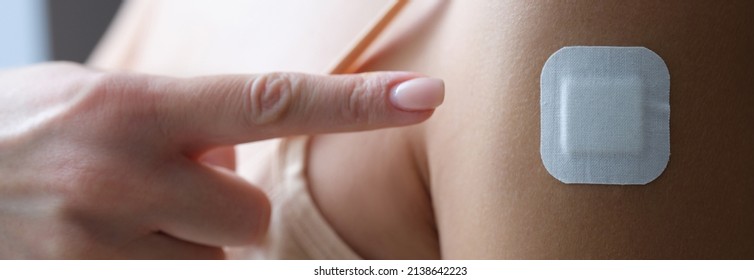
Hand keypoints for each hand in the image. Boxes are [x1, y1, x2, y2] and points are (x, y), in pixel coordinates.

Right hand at [0, 62, 443, 258]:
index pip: (274, 101)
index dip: (358, 102)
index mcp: (138, 107)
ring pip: (213, 257)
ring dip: (188, 239)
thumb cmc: (21, 128)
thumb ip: (182, 118)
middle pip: (251, 211)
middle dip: (227, 205)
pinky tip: (109, 239)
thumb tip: (244, 153)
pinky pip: (172, 278)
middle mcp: (125, 173)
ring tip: (123, 212)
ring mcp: (103, 240)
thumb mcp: (98, 95)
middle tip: (167, 186)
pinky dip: (158, 262)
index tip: (425, 95)